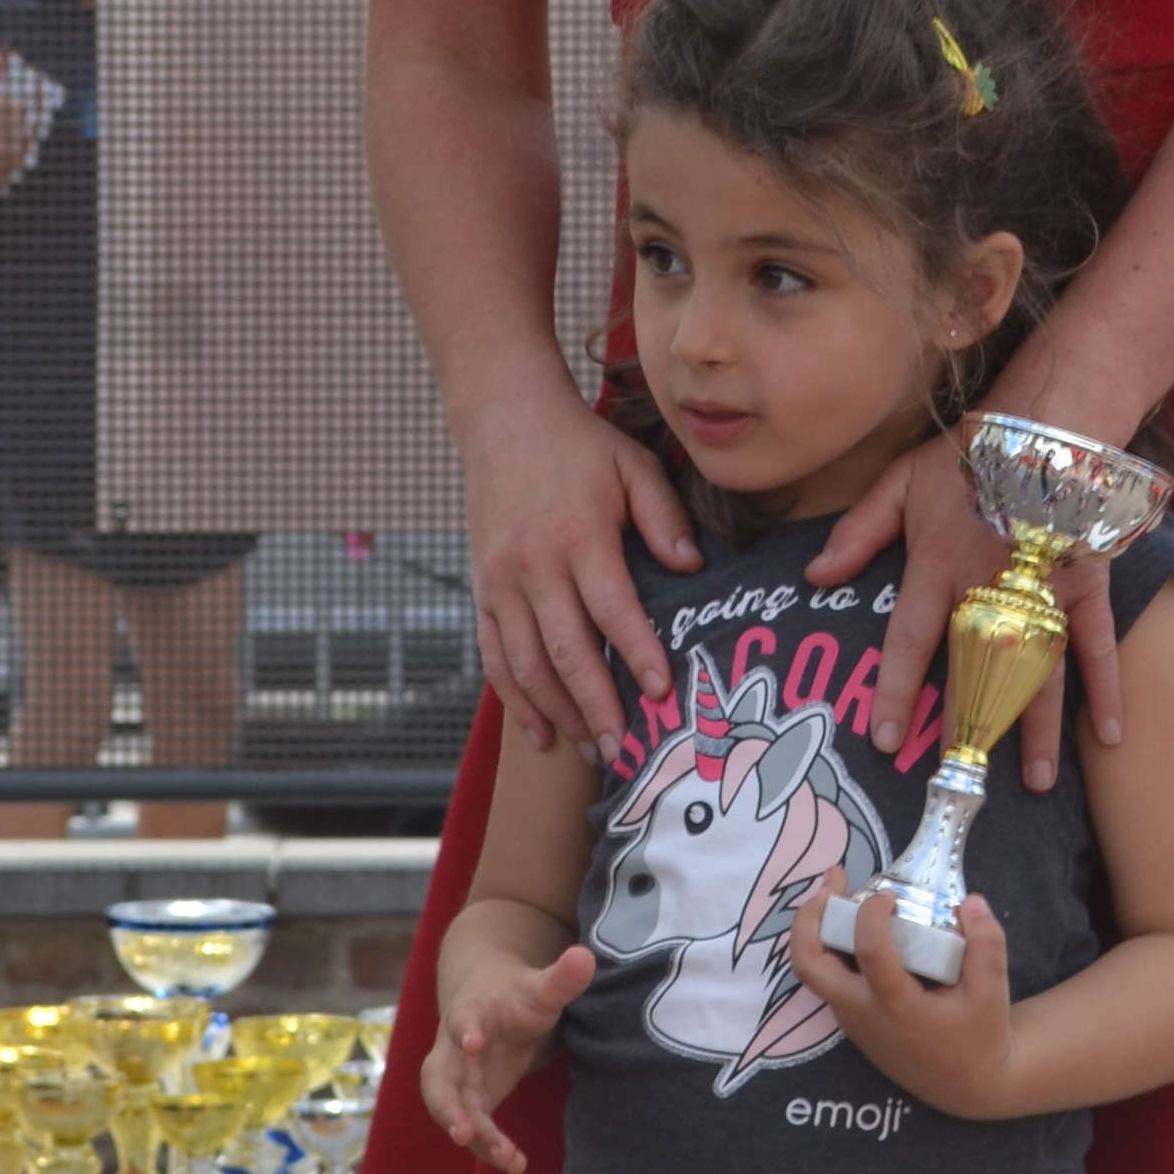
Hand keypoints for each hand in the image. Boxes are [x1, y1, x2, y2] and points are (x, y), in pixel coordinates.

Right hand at [422, 940, 598, 1173]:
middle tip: (461, 1132)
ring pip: (454, 1111)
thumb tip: (587, 957)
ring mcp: (459, 1079)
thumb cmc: (515, 995)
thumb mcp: (539, 987)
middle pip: (437, 1080)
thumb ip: (560, 978)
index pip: (461, 1019)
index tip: (472, 1041)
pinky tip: (518, 1164)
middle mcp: (453, 1049)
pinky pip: (474, 1128)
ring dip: (476, 1136)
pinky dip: (491, 1146)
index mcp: (469, 1011)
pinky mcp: (472, 1101)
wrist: (491, 1003)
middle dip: (447, 1107)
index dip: (464, 1029)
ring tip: (508, 1158)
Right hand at [461, 381, 698, 760]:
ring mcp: (500, 580)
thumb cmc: (581, 447)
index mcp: (578, 534)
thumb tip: (691, 568)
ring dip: (558, 713)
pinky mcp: (482, 589)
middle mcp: (533, 564)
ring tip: (590, 752)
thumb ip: (663, 517)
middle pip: (564, 649)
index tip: (661, 693)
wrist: (504, 420)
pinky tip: (540, 732)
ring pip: (525, 662)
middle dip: (595, 706)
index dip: (636, 652)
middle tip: (622, 753)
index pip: (611, 607)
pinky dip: (515, 698)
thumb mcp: (633, 466)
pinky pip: (494, 654)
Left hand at [790, 874, 1019, 1119]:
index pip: (869, 952)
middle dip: (809, 918)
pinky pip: (829, 978)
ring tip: (836, 892)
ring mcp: (852, 1018)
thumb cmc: (980, 1037)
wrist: (966, 1085)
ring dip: (815, 928)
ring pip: (813, 971)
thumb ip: (987, 945)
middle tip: (831, 882)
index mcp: (897, 1007)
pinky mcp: (853, 1019)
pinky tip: (854, 922)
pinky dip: (830, 945)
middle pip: (809, 965)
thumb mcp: (994, 993)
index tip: (889, 895)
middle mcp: (864, 1013)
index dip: (871, 915)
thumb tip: (972, 903)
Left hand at [805, 433, 1121, 795]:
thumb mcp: (900, 481)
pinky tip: (1109, 736)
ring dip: (1036, 731)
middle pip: (975, 672)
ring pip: (1038, 675)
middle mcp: (989, 588)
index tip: (887, 738)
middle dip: (966, 729)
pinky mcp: (1087, 587)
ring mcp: (1044, 592)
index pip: (911, 640)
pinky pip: (1098, 648)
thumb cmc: (969, 454)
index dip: (897, 691)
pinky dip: (1106, 692)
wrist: (1045, 425)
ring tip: (1035, 783)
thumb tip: (815, 576)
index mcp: (939, 567)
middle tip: (958, 779)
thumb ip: (858, 531)